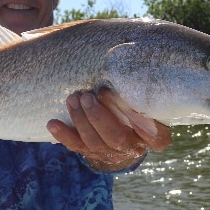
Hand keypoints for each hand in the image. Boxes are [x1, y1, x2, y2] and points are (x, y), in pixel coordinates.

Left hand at [46, 88, 170, 172]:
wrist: (125, 136)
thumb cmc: (138, 106)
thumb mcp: (147, 100)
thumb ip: (144, 87)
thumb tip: (133, 55)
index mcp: (155, 137)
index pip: (156, 137)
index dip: (141, 121)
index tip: (128, 102)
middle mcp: (134, 148)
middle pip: (116, 138)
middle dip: (99, 117)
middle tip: (87, 96)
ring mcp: (112, 154)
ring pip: (94, 142)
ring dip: (81, 120)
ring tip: (73, 99)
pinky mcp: (93, 154)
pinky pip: (77, 147)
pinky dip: (64, 135)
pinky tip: (52, 123)